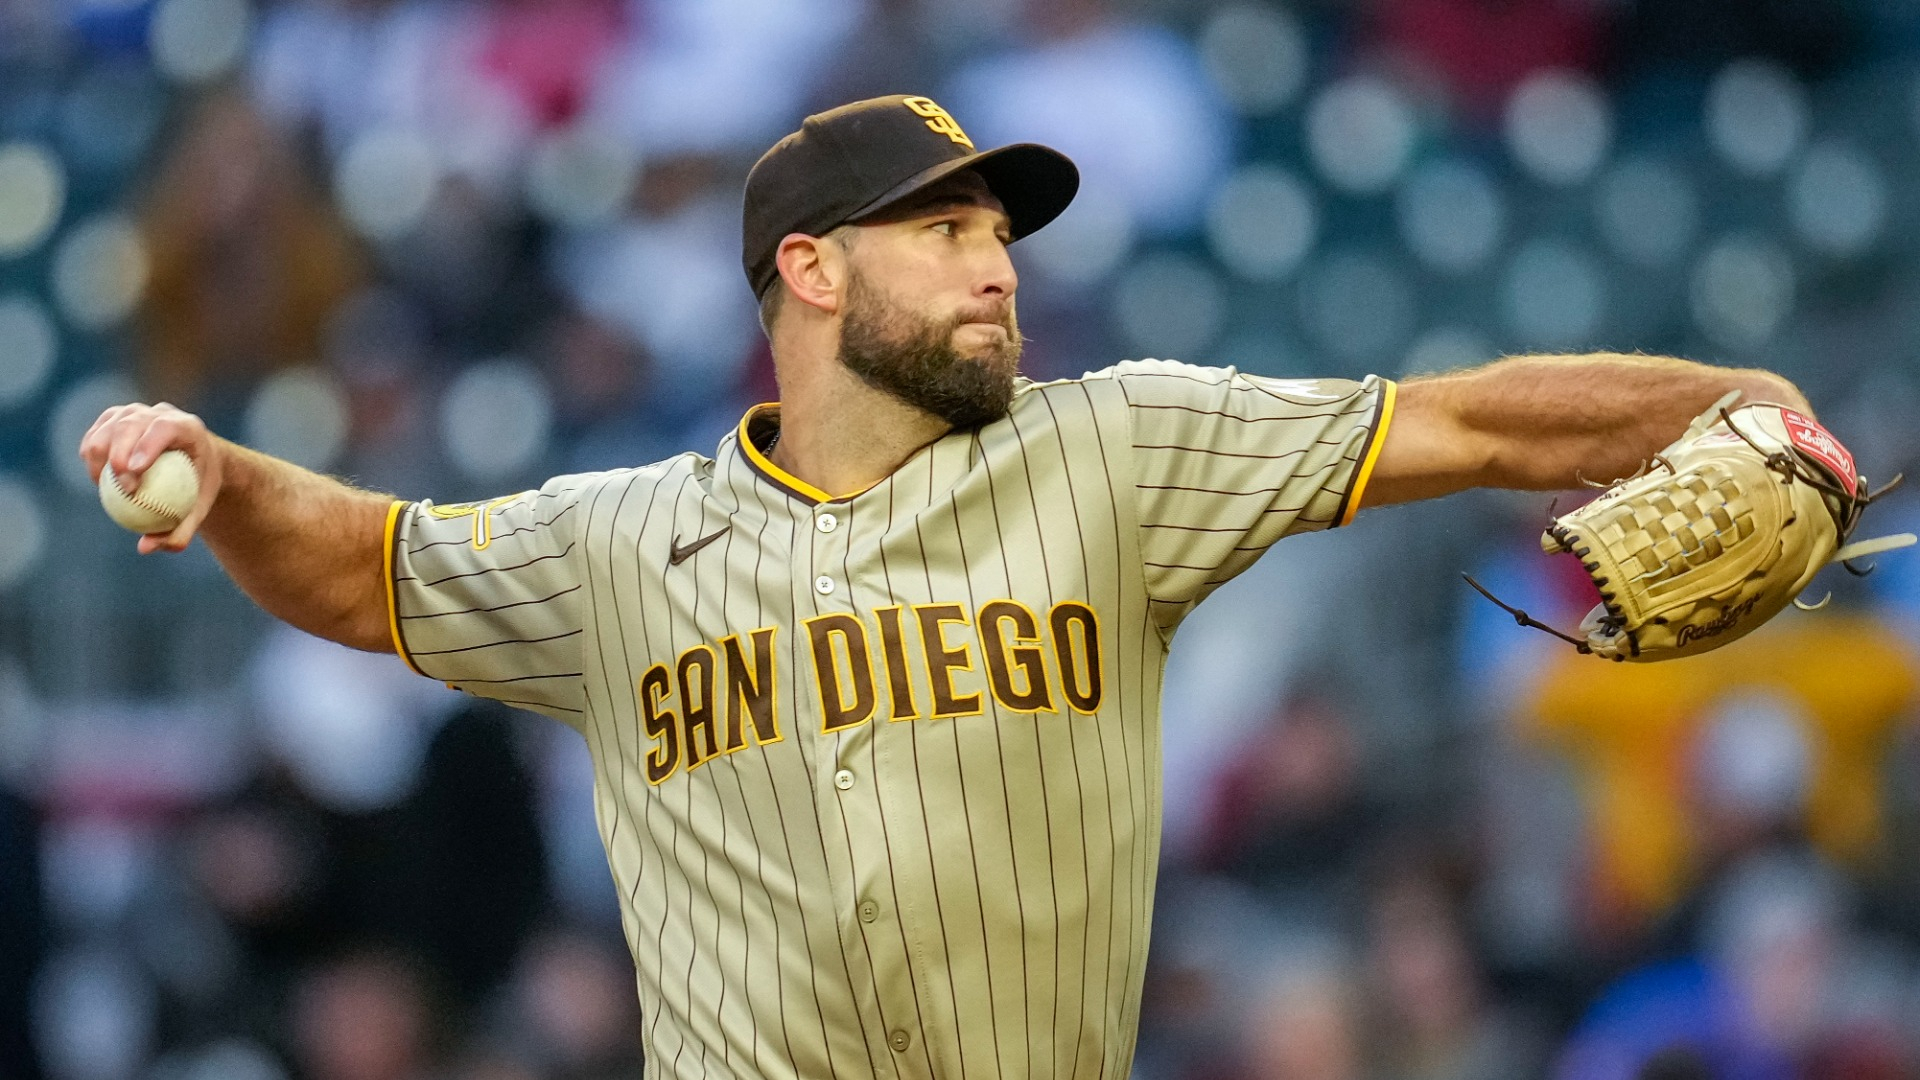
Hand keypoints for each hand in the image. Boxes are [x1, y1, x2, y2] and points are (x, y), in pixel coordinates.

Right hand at [78, 402, 225, 553]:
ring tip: (106, 488)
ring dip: (100, 456)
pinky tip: (98, 481)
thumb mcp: (198, 510)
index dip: (146, 446)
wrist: (198, 461)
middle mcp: (162, 413)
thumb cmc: (198, 488)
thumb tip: (145, 547)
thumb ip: (180, 531)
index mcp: (188, 427)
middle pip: (132, 423)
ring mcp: (138, 412)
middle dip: (119, 453)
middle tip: (120, 487)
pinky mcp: (117, 417)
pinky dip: (92, 456)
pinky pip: (97, 434)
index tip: (132, 474)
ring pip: (109, 426)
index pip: (164, 428)